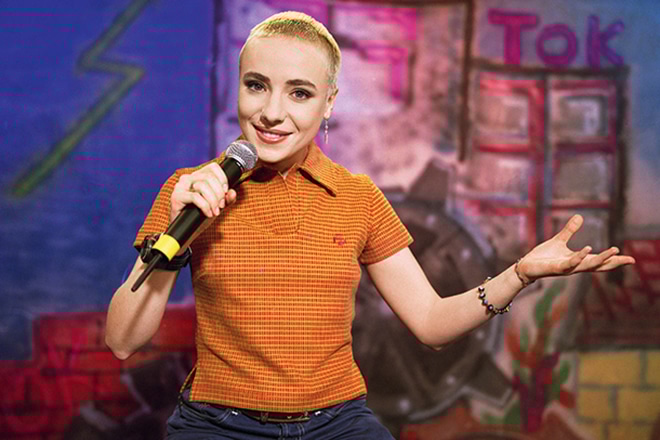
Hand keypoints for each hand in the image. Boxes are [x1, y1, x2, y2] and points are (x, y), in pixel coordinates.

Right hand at [170, 162, 236, 222]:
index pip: (213, 167)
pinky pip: (195, 197)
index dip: (223, 178)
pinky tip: (208, 214)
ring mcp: (180, 187)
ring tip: (215, 211)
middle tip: (221, 206)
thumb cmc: (200, 216)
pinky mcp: (176, 197)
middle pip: (209, 177)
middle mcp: (188, 178)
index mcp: (197, 177)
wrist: (186, 231)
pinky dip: (205, 206)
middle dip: (219, 193)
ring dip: (213, 200)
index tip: (225, 192)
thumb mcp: (217, 206)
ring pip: (202, 185)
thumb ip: (226, 199)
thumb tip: (232, 192)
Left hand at [517, 215, 635, 282]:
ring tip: (614, 251)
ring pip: (588, 265)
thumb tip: (580, 216)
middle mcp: (576, 266)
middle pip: (599, 266)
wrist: (526, 266)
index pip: (600, 261)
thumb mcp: (558, 240)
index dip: (614, 260)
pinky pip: (570, 263)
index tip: (631, 259)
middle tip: (630, 260)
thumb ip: (569, 230)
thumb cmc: (543, 257)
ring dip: (601, 259)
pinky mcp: (556, 268)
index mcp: (578, 260)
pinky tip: (588, 249)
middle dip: (614, 262)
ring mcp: (567, 268)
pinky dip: (579, 257)